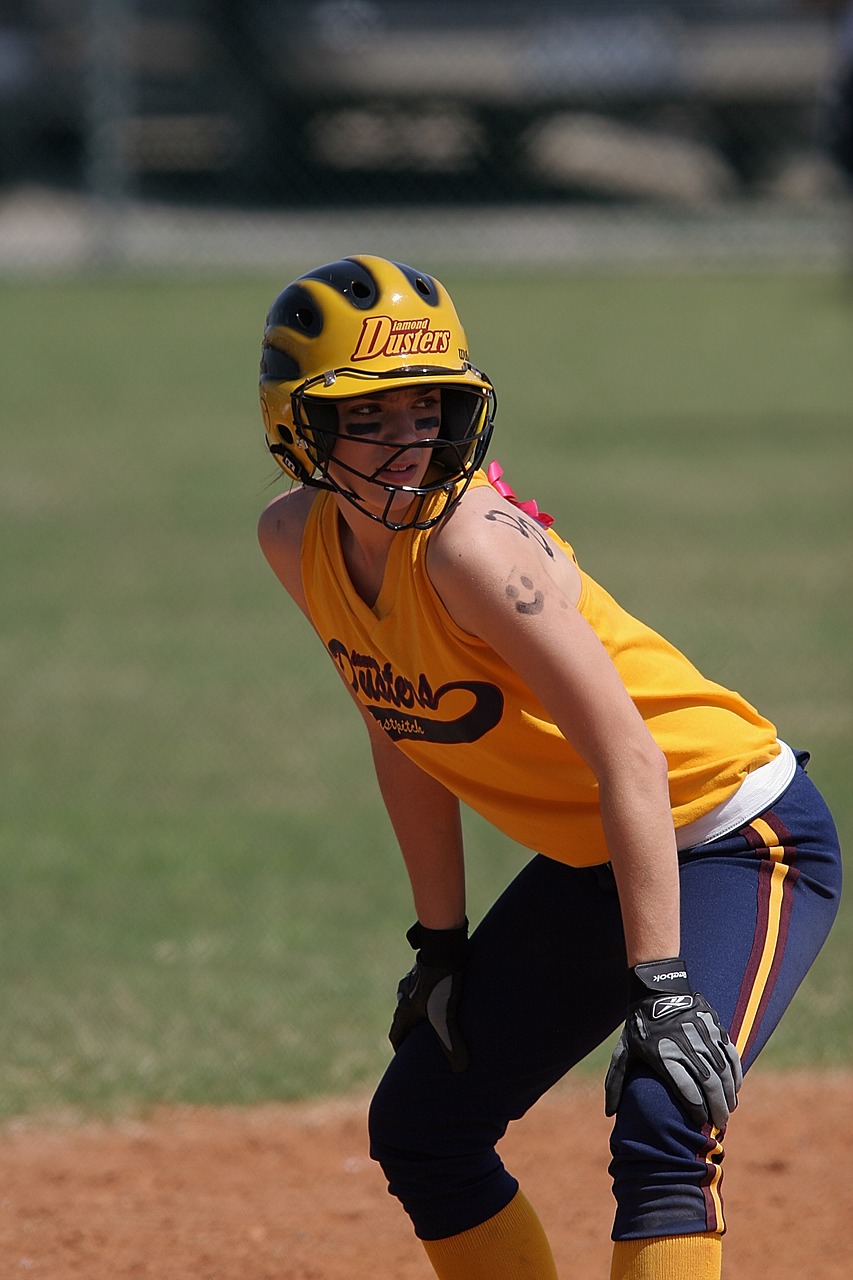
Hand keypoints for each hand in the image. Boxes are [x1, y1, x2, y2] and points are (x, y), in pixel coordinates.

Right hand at [389, 920, 469, 1071]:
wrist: (443, 946)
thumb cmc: (442, 982)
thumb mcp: (446, 1016)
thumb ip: (451, 1042)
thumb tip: (460, 1068)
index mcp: (405, 1009)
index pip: (396, 1034)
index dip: (400, 1049)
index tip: (405, 1061)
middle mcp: (404, 994)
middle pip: (404, 1018)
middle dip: (411, 1031)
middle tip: (421, 1042)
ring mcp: (413, 980)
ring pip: (412, 1001)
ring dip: (420, 1012)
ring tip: (433, 1020)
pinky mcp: (424, 969)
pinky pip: (422, 987)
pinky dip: (428, 996)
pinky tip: (442, 995)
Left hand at [604, 957, 742, 1129]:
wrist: (657, 989)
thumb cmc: (639, 1025)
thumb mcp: (625, 1051)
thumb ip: (616, 1081)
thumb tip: (610, 1113)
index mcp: (664, 1055)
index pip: (687, 1091)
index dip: (696, 1111)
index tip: (699, 1124)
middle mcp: (687, 1046)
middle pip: (710, 1084)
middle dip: (717, 1108)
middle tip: (719, 1125)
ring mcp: (703, 1036)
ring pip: (723, 1071)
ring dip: (728, 1094)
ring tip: (728, 1111)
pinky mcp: (715, 1027)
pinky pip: (731, 1054)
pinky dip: (735, 1073)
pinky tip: (735, 1088)